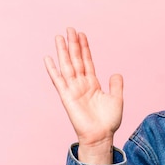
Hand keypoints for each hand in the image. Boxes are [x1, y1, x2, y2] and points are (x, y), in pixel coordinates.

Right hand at [44, 28, 122, 163]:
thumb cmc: (109, 121)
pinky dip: (52, 69)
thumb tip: (116, 73)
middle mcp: (81, 84)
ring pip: (67, 66)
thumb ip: (116, 86)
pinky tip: (48, 58)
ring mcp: (73, 89)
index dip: (85, 48)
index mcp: (93, 84)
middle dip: (73, 45)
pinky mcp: (66, 97)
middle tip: (70, 29)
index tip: (82, 34)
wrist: (101, 135)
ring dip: (63, 52)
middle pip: (76, 60)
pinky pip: (58, 81)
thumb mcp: (117, 99)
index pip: (87, 61)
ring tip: (59, 37)